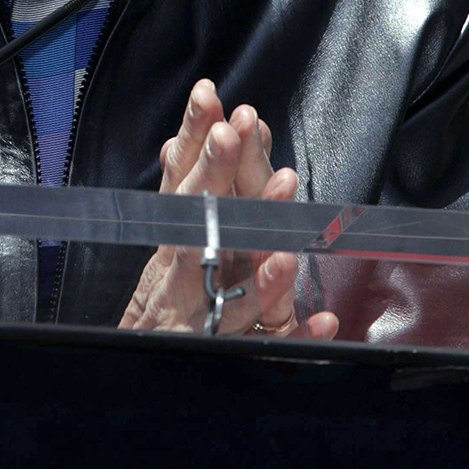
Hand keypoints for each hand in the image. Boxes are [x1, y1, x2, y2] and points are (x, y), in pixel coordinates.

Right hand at [118, 80, 337, 338]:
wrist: (143, 371)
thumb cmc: (170, 299)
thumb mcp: (174, 239)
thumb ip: (192, 187)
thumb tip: (208, 127)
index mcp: (175, 244)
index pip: (180, 185)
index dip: (193, 140)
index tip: (209, 97)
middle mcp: (182, 280)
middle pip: (196, 228)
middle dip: (213, 178)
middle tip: (232, 135)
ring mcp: (205, 324)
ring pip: (233, 298)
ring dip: (261, 272)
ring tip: (286, 243)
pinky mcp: (230, 361)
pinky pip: (268, 353)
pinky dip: (296, 337)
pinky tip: (325, 319)